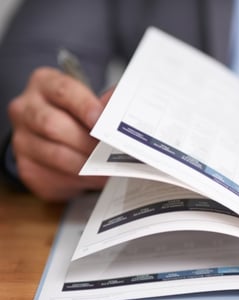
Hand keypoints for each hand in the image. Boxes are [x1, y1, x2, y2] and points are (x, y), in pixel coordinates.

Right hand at [7, 67, 108, 200]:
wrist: (59, 139)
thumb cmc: (80, 116)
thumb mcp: (92, 101)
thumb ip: (107, 104)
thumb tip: (122, 112)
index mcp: (45, 84)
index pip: (63, 91)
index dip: (84, 106)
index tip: (102, 120)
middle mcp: (26, 109)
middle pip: (53, 125)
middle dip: (87, 141)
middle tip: (112, 151)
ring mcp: (22, 140)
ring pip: (56, 155)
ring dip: (88, 165)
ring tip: (110, 169)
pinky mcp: (27, 168)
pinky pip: (54, 178)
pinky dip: (79, 181)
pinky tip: (94, 178)